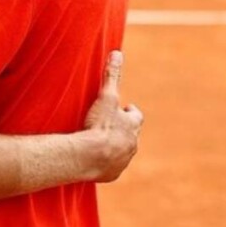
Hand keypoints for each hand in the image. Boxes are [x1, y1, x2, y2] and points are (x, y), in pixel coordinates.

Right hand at [82, 50, 143, 182]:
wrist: (89, 157)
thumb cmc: (99, 126)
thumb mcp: (105, 97)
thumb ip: (111, 76)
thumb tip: (117, 53)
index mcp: (133, 125)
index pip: (136, 116)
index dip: (129, 112)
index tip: (123, 108)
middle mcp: (133, 143)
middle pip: (132, 134)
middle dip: (124, 130)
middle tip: (111, 126)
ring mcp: (124, 160)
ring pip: (123, 152)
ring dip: (116, 146)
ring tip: (102, 143)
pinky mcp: (113, 173)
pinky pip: (112, 167)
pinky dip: (107, 163)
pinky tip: (96, 159)